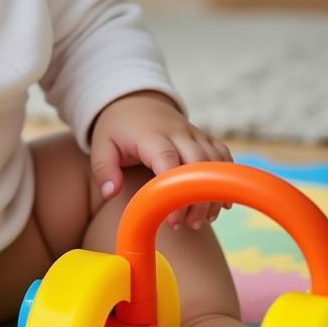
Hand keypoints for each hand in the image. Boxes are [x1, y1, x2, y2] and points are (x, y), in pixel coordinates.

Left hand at [89, 91, 232, 228]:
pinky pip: (223, 156)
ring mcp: (194, 133)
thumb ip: (103, 170)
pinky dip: (226, 179)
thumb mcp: (101, 145)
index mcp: (150, 135)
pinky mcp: (205, 137)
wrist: (135, 101)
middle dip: (198, 199)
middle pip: (198, 166)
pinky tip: (221, 203)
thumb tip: (111, 193)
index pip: (168, 161)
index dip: (174, 192)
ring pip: (215, 163)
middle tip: (189, 225)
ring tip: (202, 220)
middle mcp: (177, 132)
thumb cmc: (117, 129)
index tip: (173, 221)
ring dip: (214, 193)